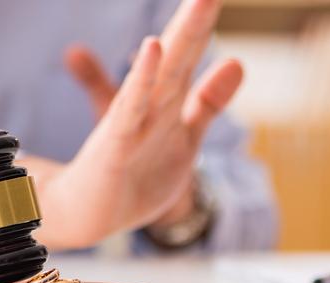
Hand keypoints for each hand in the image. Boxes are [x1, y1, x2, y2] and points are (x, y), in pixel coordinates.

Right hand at [29, 0, 238, 248]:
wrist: (91, 214)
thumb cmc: (138, 171)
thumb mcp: (184, 133)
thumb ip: (209, 99)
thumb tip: (238, 62)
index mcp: (167, 98)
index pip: (189, 53)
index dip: (204, 23)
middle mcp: (151, 102)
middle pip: (180, 55)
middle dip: (198, 20)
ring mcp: (133, 121)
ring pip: (163, 75)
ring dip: (181, 38)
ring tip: (201, 2)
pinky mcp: (115, 144)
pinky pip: (131, 108)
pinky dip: (143, 80)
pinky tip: (152, 49)